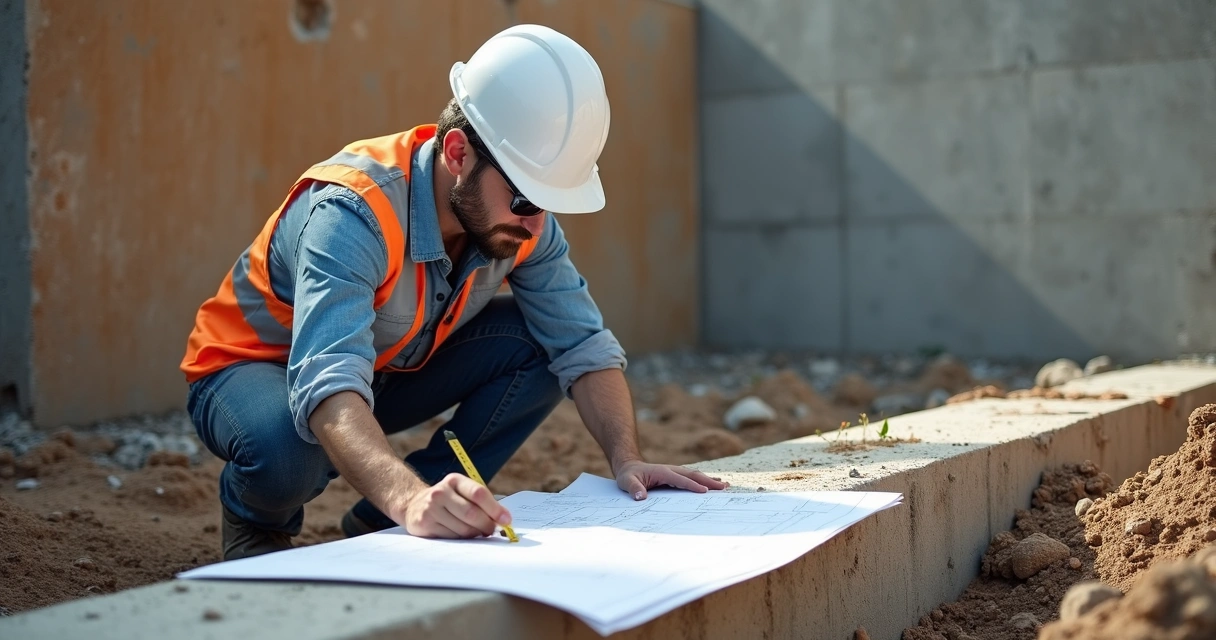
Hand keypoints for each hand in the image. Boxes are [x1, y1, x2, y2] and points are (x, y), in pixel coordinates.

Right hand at [397, 473, 512, 537]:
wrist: (414, 505)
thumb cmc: (449, 500)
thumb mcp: (462, 493)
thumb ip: (482, 502)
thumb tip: (504, 519)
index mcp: (454, 480)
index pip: (478, 493)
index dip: (495, 508)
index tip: (507, 520)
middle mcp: (440, 492)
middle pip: (471, 513)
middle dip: (487, 525)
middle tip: (492, 530)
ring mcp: (431, 508)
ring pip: (463, 529)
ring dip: (475, 534)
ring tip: (477, 532)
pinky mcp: (424, 524)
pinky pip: (451, 537)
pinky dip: (461, 539)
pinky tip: (461, 535)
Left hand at [614, 460, 728, 500]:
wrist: (629, 467)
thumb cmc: (628, 476)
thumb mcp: (627, 482)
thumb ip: (634, 489)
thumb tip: (640, 497)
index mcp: (662, 472)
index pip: (680, 479)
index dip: (692, 485)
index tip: (705, 491)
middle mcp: (671, 470)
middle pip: (693, 475)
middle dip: (708, 481)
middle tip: (723, 487)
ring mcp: (675, 472)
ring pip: (695, 475)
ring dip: (709, 479)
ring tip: (725, 485)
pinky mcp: (676, 475)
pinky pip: (692, 477)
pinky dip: (704, 480)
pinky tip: (714, 483)